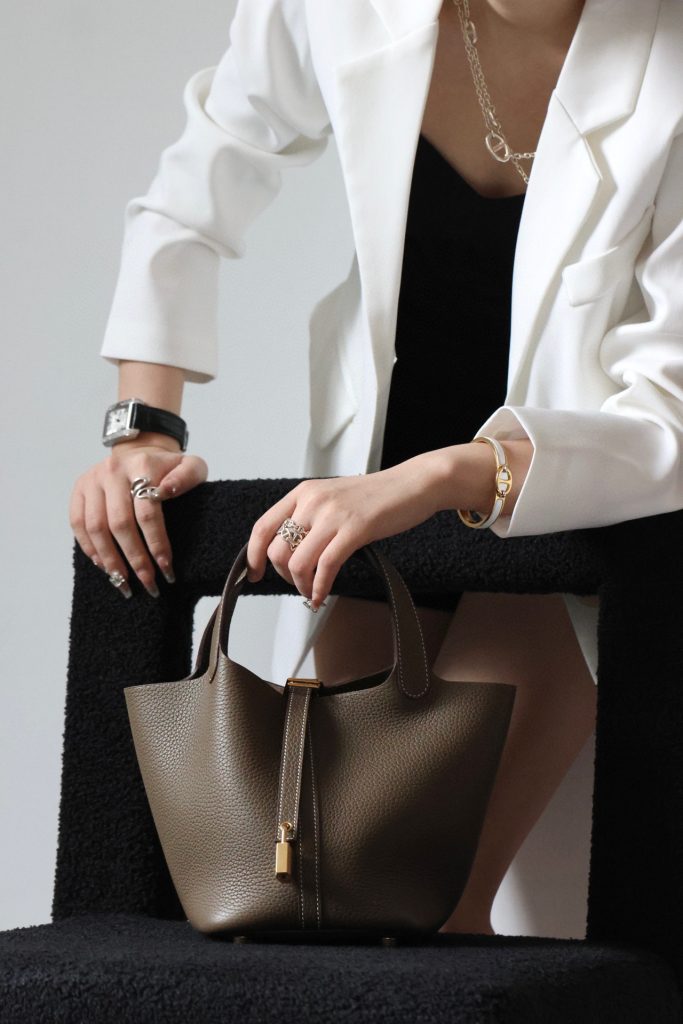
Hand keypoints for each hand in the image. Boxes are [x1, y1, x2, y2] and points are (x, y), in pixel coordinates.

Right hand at [69, 434, 207, 597]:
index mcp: (142, 465)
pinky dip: (90, 549)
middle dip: (135, 559)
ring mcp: (92, 480)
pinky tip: (105, 567)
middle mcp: (113, 471)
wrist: (140, 452)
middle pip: (120, 524)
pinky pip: (78, 524)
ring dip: (110, 560)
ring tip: (124, 582)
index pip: (147, 511)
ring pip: (95, 528)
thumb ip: (187, 476)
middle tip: (149, 584)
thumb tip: (167, 491)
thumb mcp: (191, 465)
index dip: (156, 543)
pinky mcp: (79, 490)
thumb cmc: (169, 467)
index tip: (167, 569)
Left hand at [245, 452, 447, 610]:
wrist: (412, 484)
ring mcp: (333, 515)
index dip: (253, 555)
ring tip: (312, 592)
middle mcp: (313, 501)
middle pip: (278, 550)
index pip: (263, 526)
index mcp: (303, 492)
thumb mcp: (333, 498)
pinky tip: (322, 596)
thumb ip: (311, 517)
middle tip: (298, 584)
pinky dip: (320, 588)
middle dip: (283, 576)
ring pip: (298, 563)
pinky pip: (326, 567)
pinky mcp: (355, 529)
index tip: (254, 573)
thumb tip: (292, 552)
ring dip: (302, 586)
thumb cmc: (376, 496)